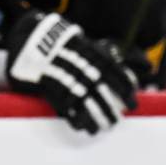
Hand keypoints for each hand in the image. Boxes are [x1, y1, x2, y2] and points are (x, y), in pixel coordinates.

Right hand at [5, 11, 137, 134]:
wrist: (32, 36)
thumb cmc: (66, 45)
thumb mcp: (88, 46)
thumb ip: (107, 61)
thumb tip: (130, 81)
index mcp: (94, 55)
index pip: (117, 75)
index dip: (126, 92)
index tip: (133, 105)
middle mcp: (81, 66)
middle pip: (101, 93)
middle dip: (110, 110)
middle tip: (117, 121)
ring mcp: (64, 76)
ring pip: (84, 102)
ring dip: (95, 118)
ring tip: (103, 128)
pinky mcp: (48, 85)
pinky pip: (64, 106)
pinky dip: (75, 118)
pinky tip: (82, 127)